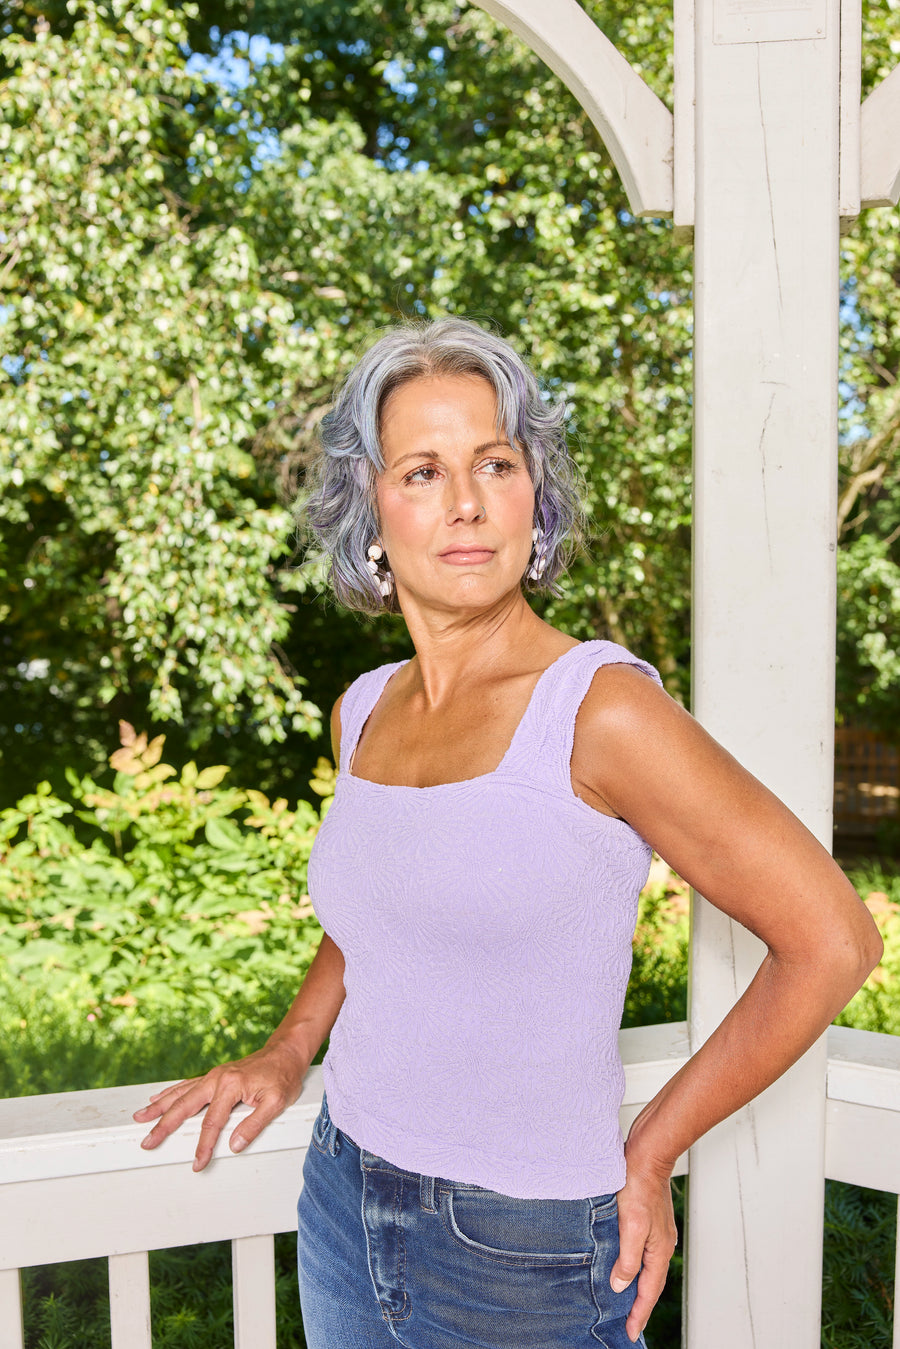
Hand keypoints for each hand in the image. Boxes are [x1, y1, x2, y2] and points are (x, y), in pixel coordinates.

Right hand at [132, 1038, 309, 1171]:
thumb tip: (234, 1146)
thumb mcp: (277, 1102)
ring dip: (159, 1107)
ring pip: (180, 1093)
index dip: (204, 1146)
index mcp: (231, 1085)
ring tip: (140, 1117)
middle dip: (164, 1125)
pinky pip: (186, 1086)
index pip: (212, 1122)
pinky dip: (170, 1093)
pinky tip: (158, 1098)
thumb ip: (254, 1124)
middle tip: (147, 1141)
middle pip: (185, 1105)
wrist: (286, 1052)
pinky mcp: (215, 1076)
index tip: (197, 1163)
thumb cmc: (283, 1076)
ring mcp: (214, 1076)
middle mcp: (217, 1078)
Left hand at [610, 1149, 677, 1342]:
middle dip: (640, 1305)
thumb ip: (627, 1258)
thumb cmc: (638, 1185)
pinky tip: (623, 1263)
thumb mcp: (630, 1225)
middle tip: (628, 1324)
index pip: (648, 1291)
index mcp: (659, 1250)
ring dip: (636, 1285)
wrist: (647, 1153)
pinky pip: (642, 1251)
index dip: (638, 1313)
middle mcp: (661, 1244)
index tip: (630, 1332)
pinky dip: (634, 1264)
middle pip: (651, 1283)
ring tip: (624, 1300)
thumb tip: (621, 1285)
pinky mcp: (648, 1220)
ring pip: (646, 1267)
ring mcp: (656, 1232)